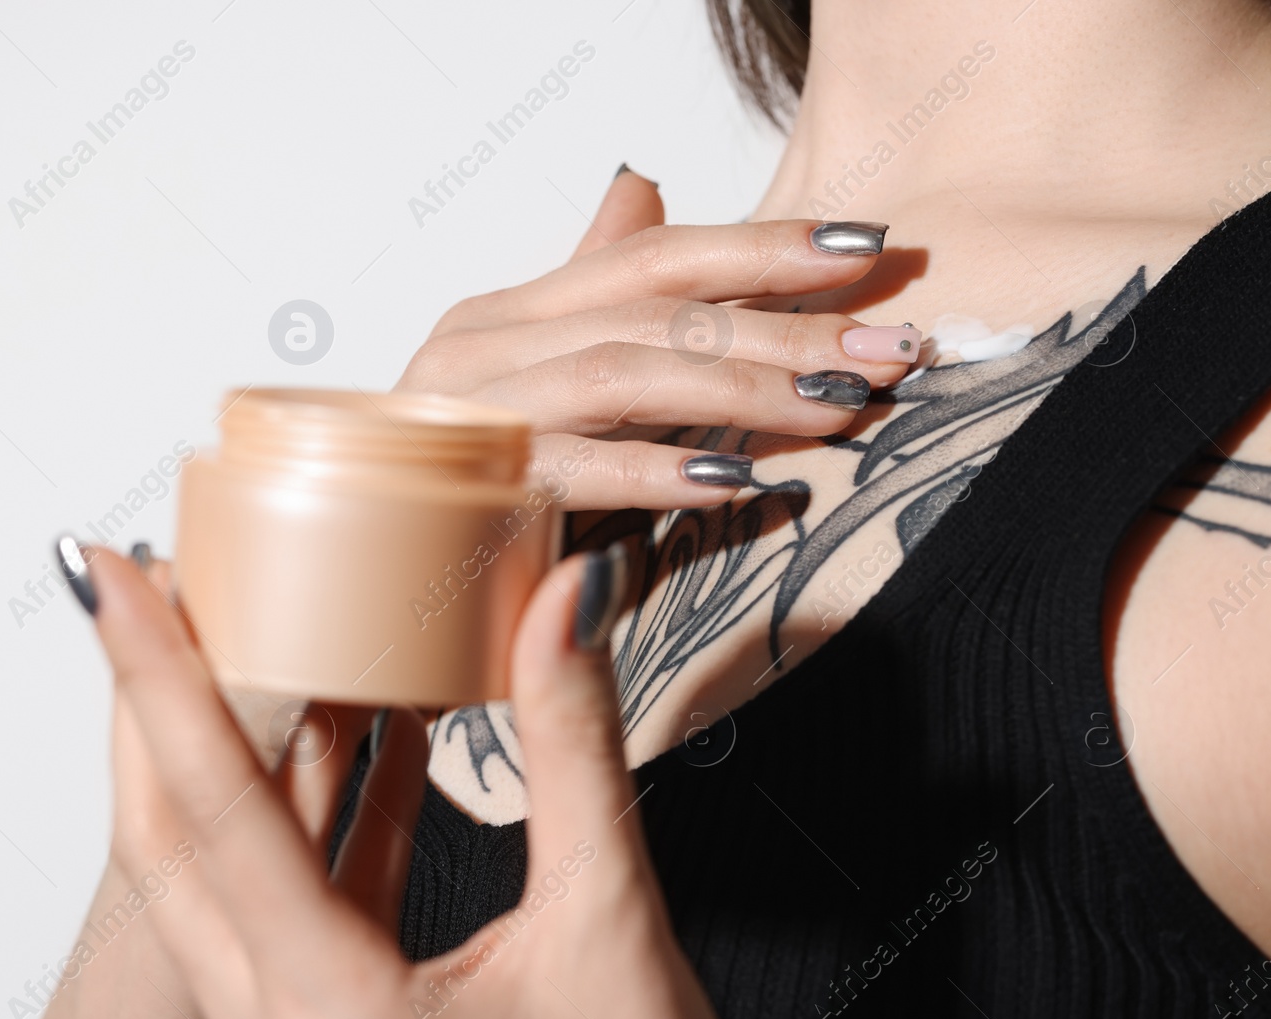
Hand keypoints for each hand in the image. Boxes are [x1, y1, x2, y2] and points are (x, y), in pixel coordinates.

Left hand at [86, 544, 736, 1018]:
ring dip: (237, 757)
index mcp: (334, 1017)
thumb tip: (564, 606)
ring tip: (255, 641)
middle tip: (153, 595)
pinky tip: (369, 738)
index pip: (215, 811)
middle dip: (153, 708)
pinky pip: (300, 905)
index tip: (111, 583)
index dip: (158, 678)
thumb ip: (575, 751)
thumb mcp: (610, 928)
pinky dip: (322, 814)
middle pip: (176, 845)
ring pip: (229, 877)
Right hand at [396, 167, 917, 510]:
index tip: (868, 253)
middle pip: (656, 310)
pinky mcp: (466, 491)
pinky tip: (738, 480)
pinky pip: (574, 469)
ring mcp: (468, 412)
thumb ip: (595, 292)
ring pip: (625, 372)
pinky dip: (658, 471)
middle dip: (786, 327)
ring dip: (745, 389)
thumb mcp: (553, 384)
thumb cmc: (485, 486)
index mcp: (509, 312)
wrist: (380, 580)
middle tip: (890, 348)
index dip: (762, 246)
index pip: (652, 255)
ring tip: (838, 406)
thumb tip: (643, 186)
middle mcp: (481, 345)